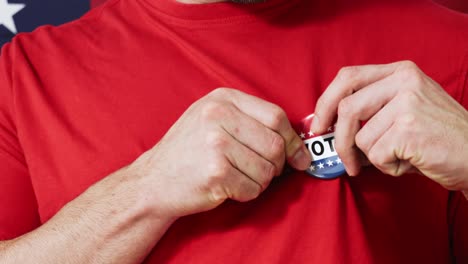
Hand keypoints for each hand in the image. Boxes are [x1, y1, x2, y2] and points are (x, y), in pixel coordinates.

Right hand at [132, 88, 310, 218]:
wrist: (153, 181)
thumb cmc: (187, 152)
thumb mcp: (212, 120)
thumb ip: (251, 122)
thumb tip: (299, 146)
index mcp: (222, 99)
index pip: (276, 116)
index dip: (292, 139)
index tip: (297, 156)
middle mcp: (218, 116)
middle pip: (275, 144)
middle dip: (276, 164)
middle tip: (262, 171)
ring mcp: (216, 144)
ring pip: (268, 169)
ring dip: (260, 181)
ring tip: (238, 177)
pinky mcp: (216, 173)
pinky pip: (253, 188)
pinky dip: (247, 193)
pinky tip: (228, 187)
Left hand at [312, 61, 467, 190]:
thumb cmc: (438, 136)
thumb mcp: (407, 106)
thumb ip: (373, 106)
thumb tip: (327, 124)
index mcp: (400, 71)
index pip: (348, 77)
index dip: (325, 102)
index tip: (319, 125)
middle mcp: (404, 81)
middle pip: (346, 108)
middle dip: (339, 140)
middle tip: (345, 160)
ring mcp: (407, 103)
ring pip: (360, 137)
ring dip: (374, 158)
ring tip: (399, 157)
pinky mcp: (408, 129)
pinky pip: (376, 155)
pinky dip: (388, 167)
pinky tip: (410, 162)